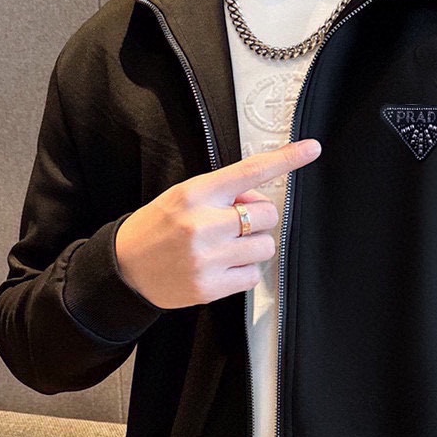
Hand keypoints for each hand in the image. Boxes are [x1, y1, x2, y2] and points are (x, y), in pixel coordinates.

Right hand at [114, 138, 322, 308]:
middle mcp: (203, 224)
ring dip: (252, 247)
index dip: (285, 159)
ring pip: (265, 247)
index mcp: (196, 193)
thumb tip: (257, 201)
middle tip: (231, 225)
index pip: (249, 171)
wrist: (124, 268)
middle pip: (266, 214)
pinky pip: (253, 276)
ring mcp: (207, 257)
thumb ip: (222, 195)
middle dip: (257, 219)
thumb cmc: (157, 228)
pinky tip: (220, 268)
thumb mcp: (183, 198)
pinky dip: (243, 272)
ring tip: (224, 249)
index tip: (312, 149)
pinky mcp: (210, 287)